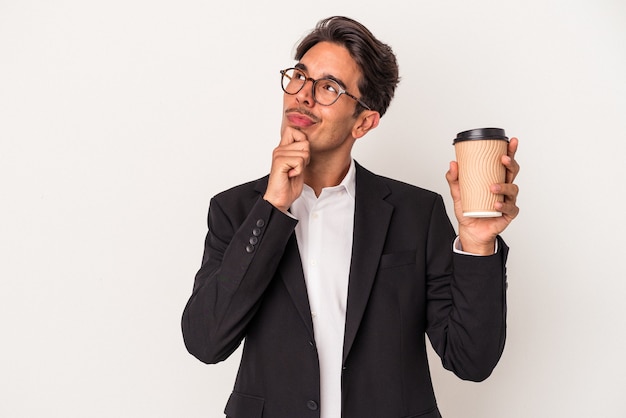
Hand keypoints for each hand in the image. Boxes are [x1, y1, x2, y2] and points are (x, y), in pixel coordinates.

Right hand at [263, 127, 310, 212]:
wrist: (280, 199)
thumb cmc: (288, 185)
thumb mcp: (299, 166)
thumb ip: (301, 153)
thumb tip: (307, 143)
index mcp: (283, 149)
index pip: (294, 130)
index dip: (302, 141)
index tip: (300, 157)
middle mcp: (279, 149)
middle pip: (305, 143)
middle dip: (306, 158)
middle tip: (296, 168)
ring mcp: (279, 154)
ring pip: (304, 153)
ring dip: (302, 166)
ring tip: (292, 172)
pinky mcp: (279, 161)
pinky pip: (300, 161)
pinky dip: (299, 171)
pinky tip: (290, 175)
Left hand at [446, 137, 519, 254]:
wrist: (470, 231)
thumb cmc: (468, 210)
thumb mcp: (457, 193)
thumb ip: (453, 179)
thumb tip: (453, 164)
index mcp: (495, 179)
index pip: (504, 163)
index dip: (510, 151)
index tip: (511, 141)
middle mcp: (504, 188)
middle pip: (513, 172)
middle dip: (511, 163)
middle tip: (503, 159)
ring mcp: (508, 200)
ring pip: (513, 189)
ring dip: (504, 186)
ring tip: (492, 188)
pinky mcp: (508, 214)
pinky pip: (510, 208)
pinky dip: (503, 205)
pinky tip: (496, 205)